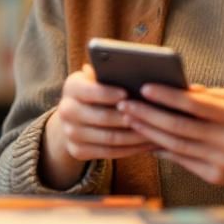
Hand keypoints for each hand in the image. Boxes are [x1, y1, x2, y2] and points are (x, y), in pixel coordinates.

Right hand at [40, 64, 154, 188]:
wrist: (74, 116)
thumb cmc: (98, 89)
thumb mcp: (99, 77)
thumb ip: (111, 73)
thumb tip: (134, 70)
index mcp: (71, 87)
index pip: (89, 91)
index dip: (108, 94)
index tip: (128, 93)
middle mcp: (66, 110)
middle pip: (103, 117)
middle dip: (130, 118)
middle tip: (152, 116)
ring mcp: (70, 133)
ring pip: (109, 138)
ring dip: (136, 136)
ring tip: (157, 131)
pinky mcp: (77, 151)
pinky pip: (109, 153)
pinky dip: (131, 149)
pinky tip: (148, 144)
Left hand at [118, 83, 223, 203]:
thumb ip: (210, 95)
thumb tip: (178, 88)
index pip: (194, 105)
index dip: (167, 96)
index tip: (144, 87)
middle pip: (179, 127)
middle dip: (148, 115)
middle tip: (125, 105)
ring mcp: (222, 162)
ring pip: (176, 146)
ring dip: (149, 132)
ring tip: (130, 119)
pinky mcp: (216, 177)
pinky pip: (182, 161)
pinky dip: (162, 150)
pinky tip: (147, 139)